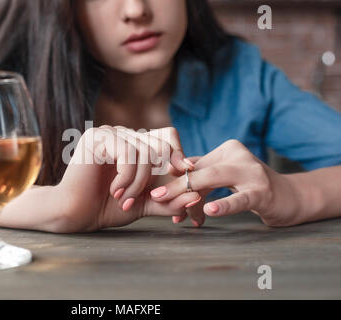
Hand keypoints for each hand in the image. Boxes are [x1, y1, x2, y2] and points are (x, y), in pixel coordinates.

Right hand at [56, 126, 199, 231]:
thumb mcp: (145, 203)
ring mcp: (109, 133)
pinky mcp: (97, 138)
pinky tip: (115, 191)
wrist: (75, 214)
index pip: (166, 136)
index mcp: (134, 144)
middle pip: (158, 145)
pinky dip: (127, 177)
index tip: (183, 173)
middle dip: (155, 177)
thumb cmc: (106, 208)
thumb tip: (197, 196)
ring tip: (124, 199)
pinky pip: (128, 153)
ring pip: (144, 152)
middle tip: (140, 199)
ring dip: (138, 182)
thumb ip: (169, 200)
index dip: (177, 153)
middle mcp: (122, 134)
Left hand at [150, 139, 300, 226]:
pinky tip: (210, 211)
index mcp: (228, 149)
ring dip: (191, 197)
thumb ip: (201, 172)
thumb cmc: (251, 187)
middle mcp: (239, 155)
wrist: (290, 198)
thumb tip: (169, 174)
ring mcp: (252, 172)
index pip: (195, 165)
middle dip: (176, 185)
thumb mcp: (225, 175)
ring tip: (175, 211)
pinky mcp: (262, 191)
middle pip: (200, 171)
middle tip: (156, 197)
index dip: (175, 181)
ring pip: (214, 181)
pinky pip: (240, 198)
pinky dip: (224, 205)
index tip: (158, 193)